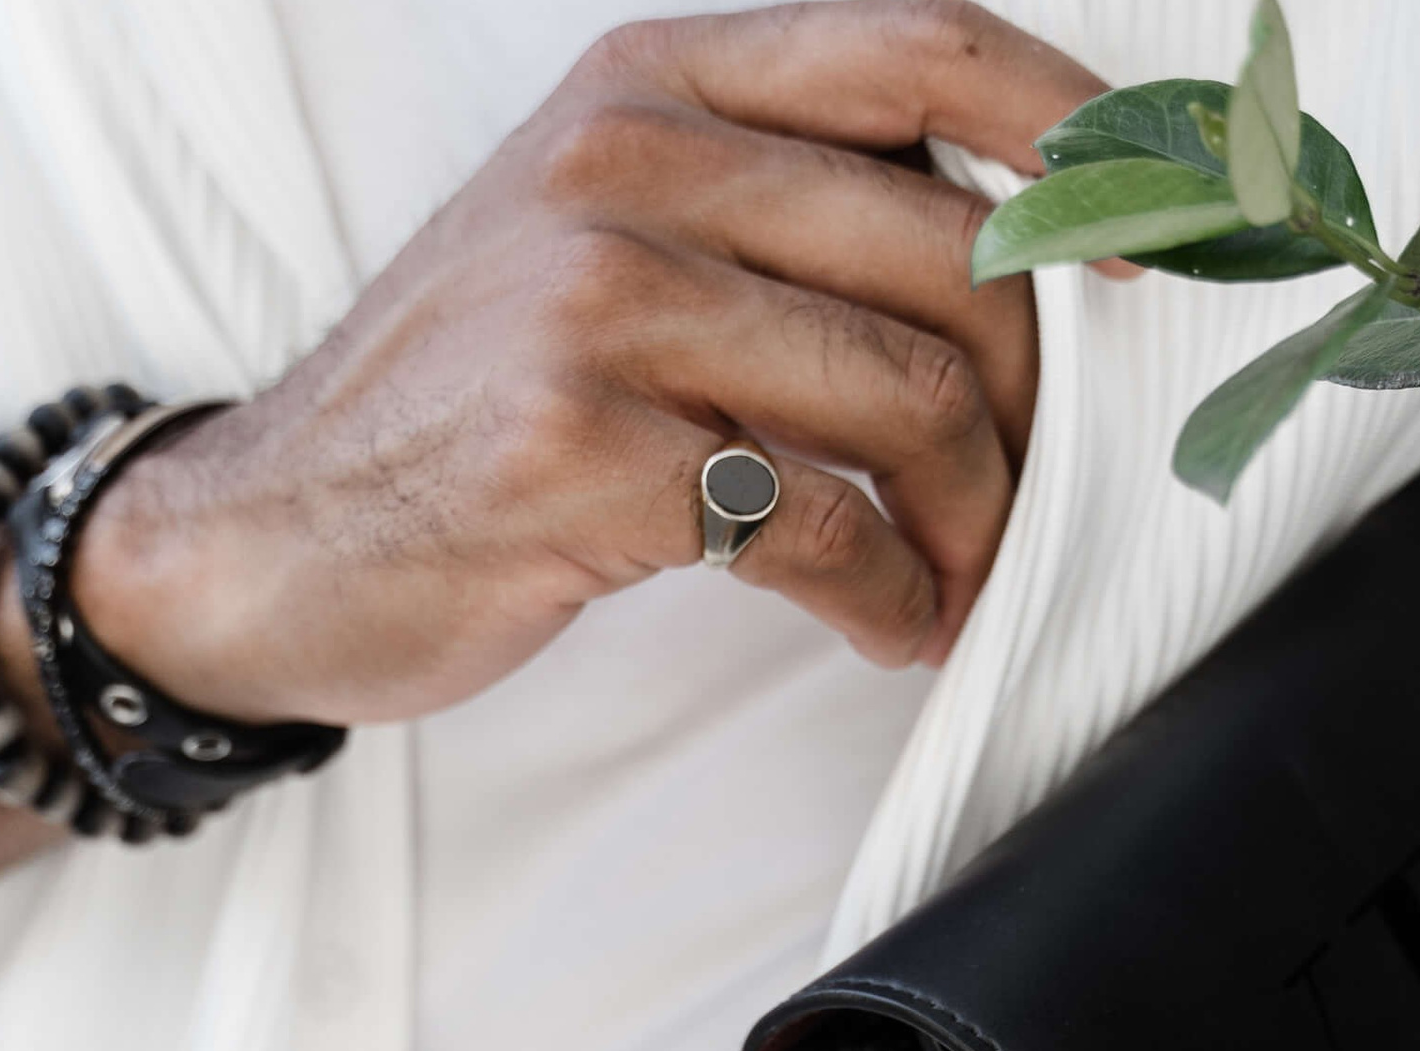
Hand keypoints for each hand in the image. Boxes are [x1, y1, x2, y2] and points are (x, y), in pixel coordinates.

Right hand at [68, 1, 1111, 726]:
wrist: (267, 536)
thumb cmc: (458, 405)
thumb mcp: (593, 242)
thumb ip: (763, 216)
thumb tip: (998, 273)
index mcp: (653, 81)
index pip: (923, 50)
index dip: (1076, 142)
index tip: (1152, 252)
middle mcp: (628, 159)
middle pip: (953, 257)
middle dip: (1033, 411)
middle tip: (1027, 504)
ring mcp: (595, 299)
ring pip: (908, 396)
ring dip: (974, 523)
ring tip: (956, 583)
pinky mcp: (577, 448)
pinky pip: (821, 522)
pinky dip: (889, 594)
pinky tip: (886, 624)